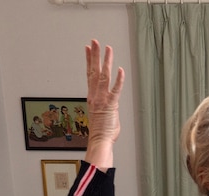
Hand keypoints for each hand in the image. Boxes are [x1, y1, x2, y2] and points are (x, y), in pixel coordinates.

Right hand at [84, 39, 124, 167]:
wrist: (100, 140)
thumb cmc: (102, 132)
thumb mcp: (101, 115)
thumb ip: (106, 107)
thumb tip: (110, 107)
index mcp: (92, 97)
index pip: (89, 74)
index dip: (89, 61)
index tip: (88, 49)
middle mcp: (96, 95)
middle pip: (94, 71)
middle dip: (95, 55)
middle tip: (94, 42)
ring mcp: (103, 99)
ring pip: (103, 76)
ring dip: (106, 61)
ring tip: (107, 48)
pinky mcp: (111, 104)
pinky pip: (115, 90)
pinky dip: (118, 80)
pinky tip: (120, 69)